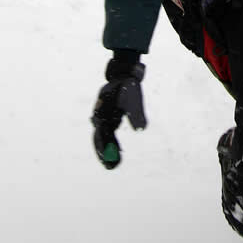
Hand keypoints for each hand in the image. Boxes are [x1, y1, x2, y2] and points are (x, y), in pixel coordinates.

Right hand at [91, 52, 146, 169]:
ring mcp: (103, 117)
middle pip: (100, 139)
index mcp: (103, 112)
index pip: (102, 135)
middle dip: (104, 154)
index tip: (111, 159)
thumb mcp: (134, 98)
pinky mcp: (109, 118)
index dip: (105, 148)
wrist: (123, 75)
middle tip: (112, 168)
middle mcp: (100, 116)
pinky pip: (108, 134)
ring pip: (103, 138)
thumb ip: (137, 114)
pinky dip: (111, 144)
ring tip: (113, 166)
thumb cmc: (128, 86)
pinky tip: (117, 153)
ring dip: (107, 151)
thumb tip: (142, 129)